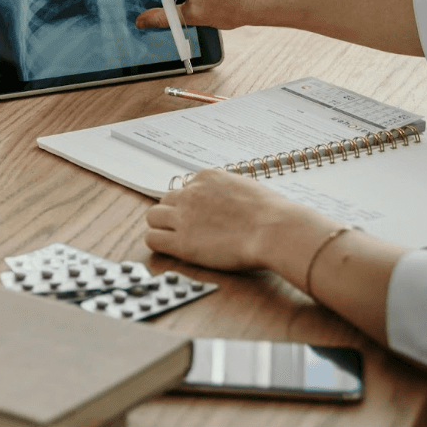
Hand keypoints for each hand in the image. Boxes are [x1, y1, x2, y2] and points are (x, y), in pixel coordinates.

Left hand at [144, 169, 334, 270]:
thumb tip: (226, 201)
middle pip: (166, 200)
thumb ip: (228, 191)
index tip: (200, 215)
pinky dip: (159, 243)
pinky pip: (153, 238)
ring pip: (153, 217)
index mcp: (207, 177)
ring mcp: (183, 216)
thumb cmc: (271, 214)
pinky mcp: (181, 242)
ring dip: (162, 226)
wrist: (274, 230)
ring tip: (177, 239)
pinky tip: (172, 249)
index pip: (186, 187)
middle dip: (174, 213)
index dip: (191, 204)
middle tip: (187, 229)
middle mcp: (191, 193)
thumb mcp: (246, 188)